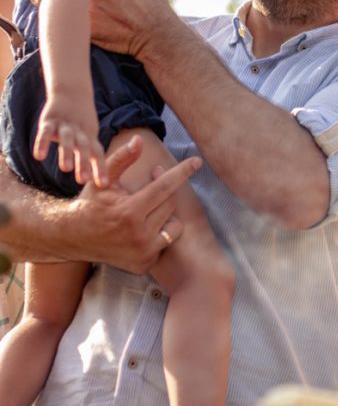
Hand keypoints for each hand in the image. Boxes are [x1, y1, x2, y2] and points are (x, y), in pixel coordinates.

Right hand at [33, 91, 106, 188]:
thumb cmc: (82, 123)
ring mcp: (65, 126)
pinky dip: (42, 143)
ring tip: (66, 169)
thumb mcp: (89, 137)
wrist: (72, 92)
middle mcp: (79, 132)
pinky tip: (38, 157)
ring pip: (67, 139)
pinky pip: (45, 132)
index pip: (97, 154)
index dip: (100, 168)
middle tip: (83, 180)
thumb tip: (98, 181)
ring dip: (66, 153)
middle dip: (83, 163)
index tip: (103, 184)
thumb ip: (91, 157)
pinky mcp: (49, 121)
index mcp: (90, 138)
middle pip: (83, 148)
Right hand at [68, 135, 201, 271]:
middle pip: (170, 204)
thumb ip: (122, 158)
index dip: (182, 172)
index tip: (197, 162)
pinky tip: (142, 229)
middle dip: (163, 192)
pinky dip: (159, 232)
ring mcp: (143, 253)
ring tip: (146, 210)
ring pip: (173, 224)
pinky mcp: (145, 265)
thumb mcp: (103, 179)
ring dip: (165, 214)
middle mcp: (139, 235)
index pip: (165, 187)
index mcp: (130, 212)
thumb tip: (140, 140)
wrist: (73, 238)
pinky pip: (165, 242)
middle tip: (149, 185)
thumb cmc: (90, 204)